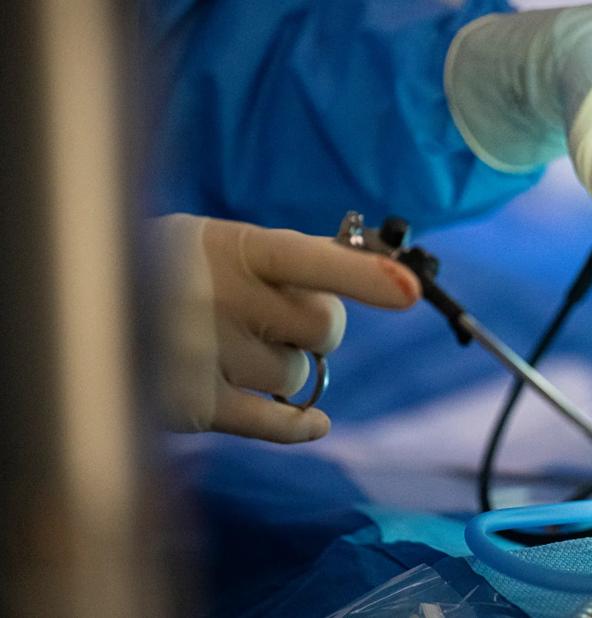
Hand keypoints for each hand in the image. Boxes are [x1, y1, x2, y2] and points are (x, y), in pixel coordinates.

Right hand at [152, 214, 420, 442]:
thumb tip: (374, 262)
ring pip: (299, 375)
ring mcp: (206, 354)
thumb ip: (290, 258)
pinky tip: (316, 423)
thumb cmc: (171, 271)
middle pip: (324, 326)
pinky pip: (273, 422)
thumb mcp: (221, 245)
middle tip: (281, 319)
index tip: (408, 289)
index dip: (360, 272)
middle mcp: (219, 297)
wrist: (83, 307)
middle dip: (318, 327)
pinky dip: (300, 425)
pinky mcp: (194, 405)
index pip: (306, 258)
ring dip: (287, 368)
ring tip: (239, 349)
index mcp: (231, 246)